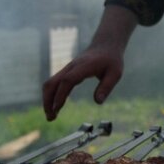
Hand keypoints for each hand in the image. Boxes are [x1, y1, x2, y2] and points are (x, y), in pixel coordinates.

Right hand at [42, 5, 137, 119]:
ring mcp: (67, 69)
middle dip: (48, 100)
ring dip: (47, 99)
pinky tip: (56, 107)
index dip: (60, 94)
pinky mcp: (67, 72)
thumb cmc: (112, 59)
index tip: (57, 109)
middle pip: (52, 82)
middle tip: (51, 118)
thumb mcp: (115, 73)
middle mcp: (72, 67)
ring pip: (50, 83)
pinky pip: (55, 83)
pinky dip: (52, 95)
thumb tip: (98, 102)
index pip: (67, 80)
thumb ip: (106, 86)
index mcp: (84, 66)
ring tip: (51, 116)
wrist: (105, 45)